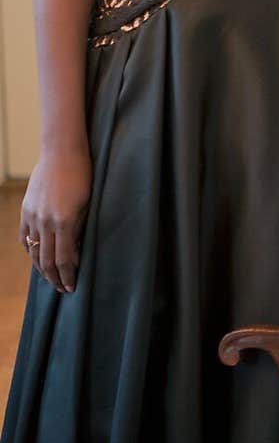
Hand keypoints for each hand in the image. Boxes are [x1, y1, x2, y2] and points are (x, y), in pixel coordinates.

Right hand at [20, 145, 91, 292]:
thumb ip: (80, 232)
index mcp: (64, 223)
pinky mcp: (25, 210)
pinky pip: (25, 238)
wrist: (62, 153)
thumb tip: (75, 256)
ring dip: (42, 269)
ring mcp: (32, 216)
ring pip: (34, 252)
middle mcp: (45, 222)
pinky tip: (37, 258)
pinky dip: (31, 251)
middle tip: (63, 289)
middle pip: (47, 260)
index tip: (73, 287)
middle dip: (55, 278)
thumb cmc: (83, 177)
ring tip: (51, 279)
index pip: (64, 260)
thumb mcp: (88, 206)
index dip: (68, 276)